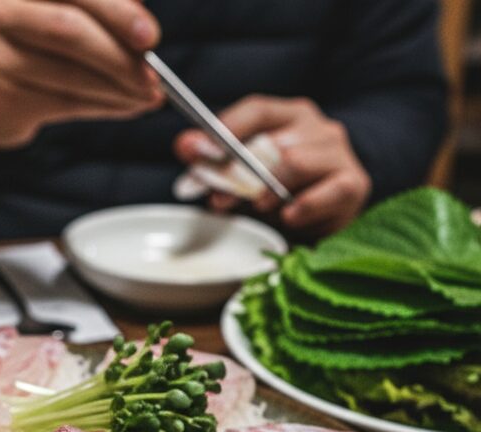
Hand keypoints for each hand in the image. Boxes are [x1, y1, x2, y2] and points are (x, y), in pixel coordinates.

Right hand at [0, 0, 163, 149]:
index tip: (150, 38)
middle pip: (69, 31)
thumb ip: (97, 13)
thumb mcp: (61, 18)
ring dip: (117, 88)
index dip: (116, 11)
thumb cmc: (31, 50)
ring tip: (147, 96)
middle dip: (119, 56)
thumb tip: (143, 30)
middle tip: (153, 77)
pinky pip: (61, 102)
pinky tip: (125, 107)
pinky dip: (101, 106)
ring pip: (68, 72)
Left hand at [174, 95, 371, 235]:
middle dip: (238, 172)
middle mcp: (317, 128)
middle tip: (217, 197)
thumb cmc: (281, 194)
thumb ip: (215, 163)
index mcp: (289, 117)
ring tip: (257, 206)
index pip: (257, 110)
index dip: (226, 128)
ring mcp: (338, 154)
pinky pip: (329, 191)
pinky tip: (290, 216)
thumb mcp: (244, 179)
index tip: (196, 150)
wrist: (331, 213)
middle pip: (273, 142)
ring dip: (270, 189)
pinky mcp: (353, 185)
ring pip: (297, 163)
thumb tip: (184, 145)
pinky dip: (305, 205)